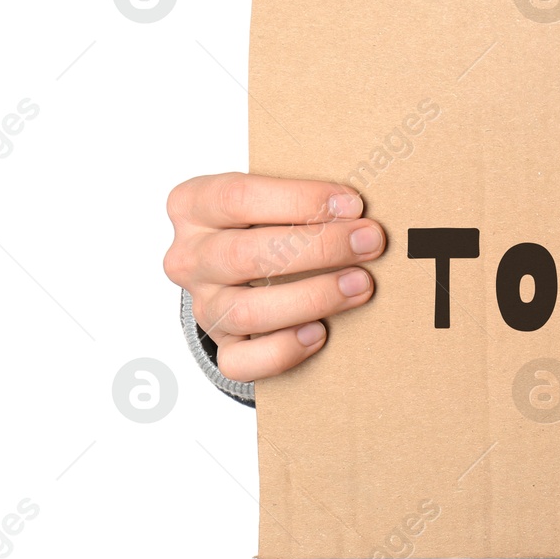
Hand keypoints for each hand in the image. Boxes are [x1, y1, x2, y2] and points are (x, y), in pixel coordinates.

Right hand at [162, 173, 384, 380]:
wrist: (245, 274)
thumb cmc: (268, 224)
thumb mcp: (274, 198)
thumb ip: (305, 199)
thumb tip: (359, 209)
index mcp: (194, 205)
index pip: (239, 197)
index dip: (300, 200)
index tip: (352, 205)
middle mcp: (190, 257)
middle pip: (244, 253)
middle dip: (319, 247)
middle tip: (369, 242)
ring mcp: (203, 305)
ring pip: (246, 310)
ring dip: (312, 297)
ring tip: (360, 284)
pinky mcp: (222, 346)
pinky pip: (242, 361)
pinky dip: (284, 350)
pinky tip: (320, 333)